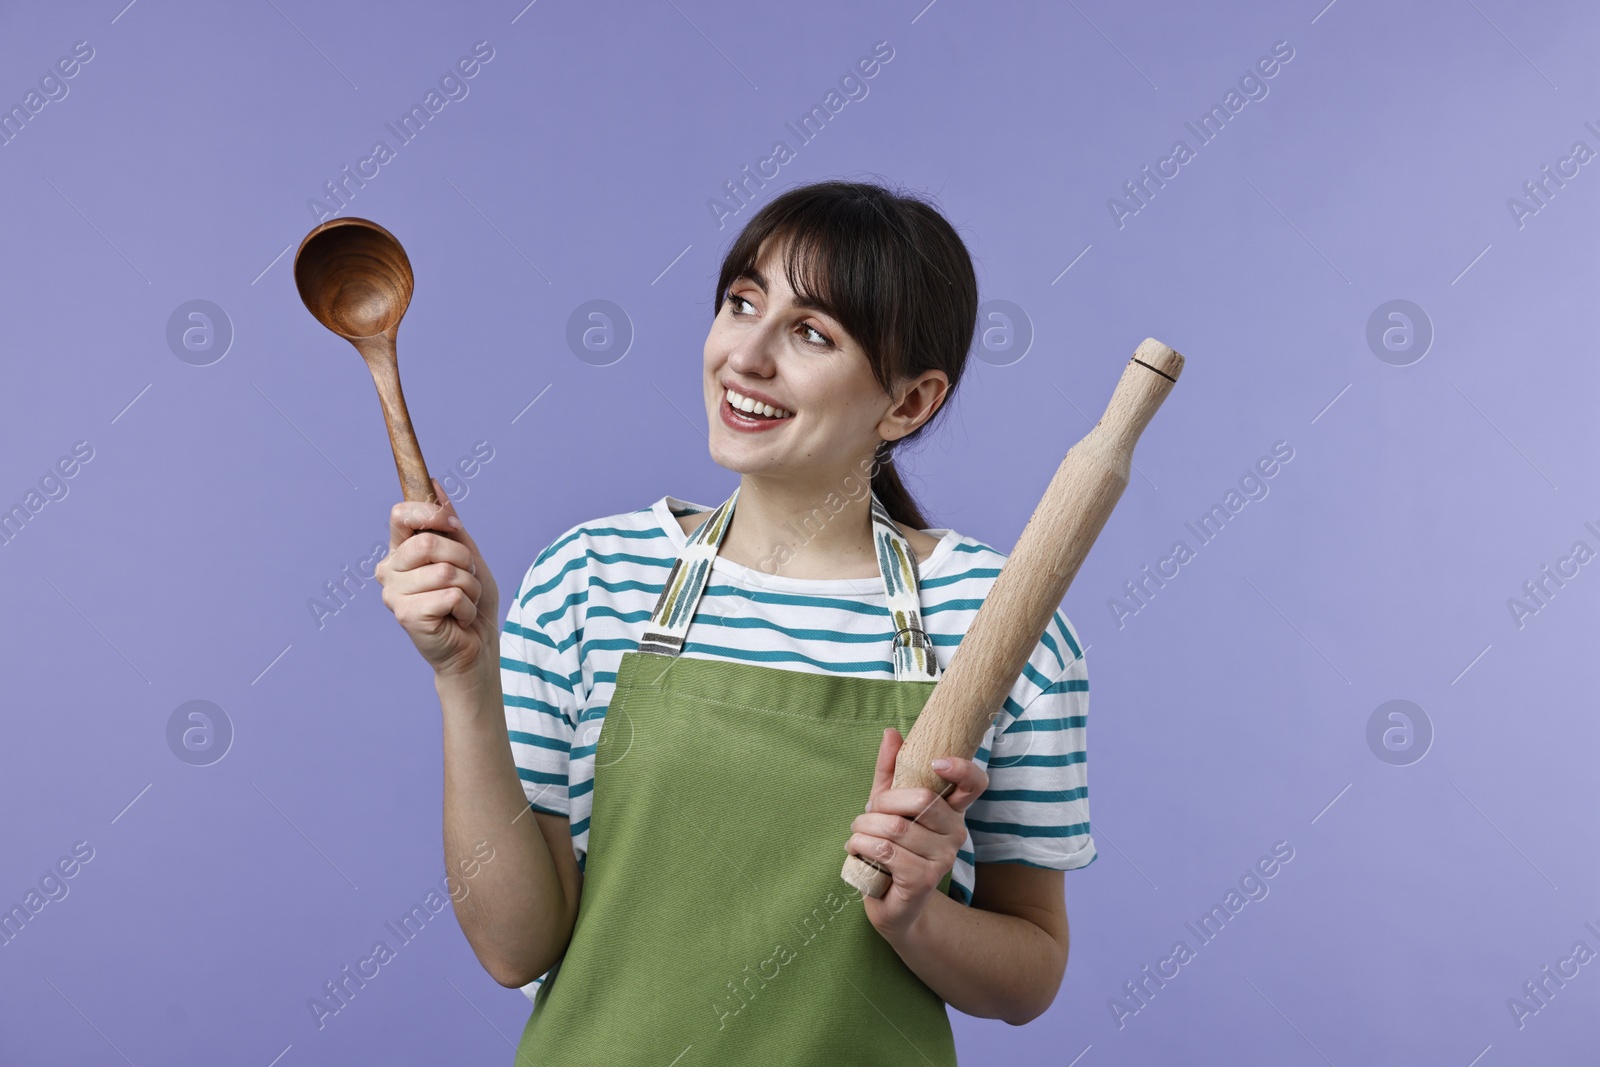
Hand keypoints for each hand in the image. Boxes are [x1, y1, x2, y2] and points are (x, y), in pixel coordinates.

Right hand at [374, 477, 499, 679]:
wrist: (477, 646)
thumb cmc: (470, 600)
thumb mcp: (466, 554)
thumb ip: (448, 523)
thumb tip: (434, 483)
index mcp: (400, 551)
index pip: (399, 514)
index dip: (430, 514)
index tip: (454, 525)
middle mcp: (389, 571)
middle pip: (427, 544)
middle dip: (462, 559)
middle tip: (466, 578)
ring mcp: (394, 594)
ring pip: (445, 571)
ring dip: (469, 586)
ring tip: (463, 601)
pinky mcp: (406, 615)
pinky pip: (450, 594)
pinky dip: (466, 606)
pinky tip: (458, 618)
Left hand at [846, 726, 988, 939]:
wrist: (890, 903)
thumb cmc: (890, 848)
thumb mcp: (886, 805)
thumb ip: (890, 770)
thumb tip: (892, 733)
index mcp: (952, 811)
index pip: (975, 784)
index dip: (962, 769)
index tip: (936, 762)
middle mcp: (956, 833)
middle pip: (922, 800)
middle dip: (882, 803)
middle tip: (866, 814)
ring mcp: (943, 858)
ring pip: (897, 827)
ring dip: (863, 828)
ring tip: (856, 835)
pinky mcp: (924, 880)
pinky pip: (887, 851)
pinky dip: (861, 846)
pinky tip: (856, 851)